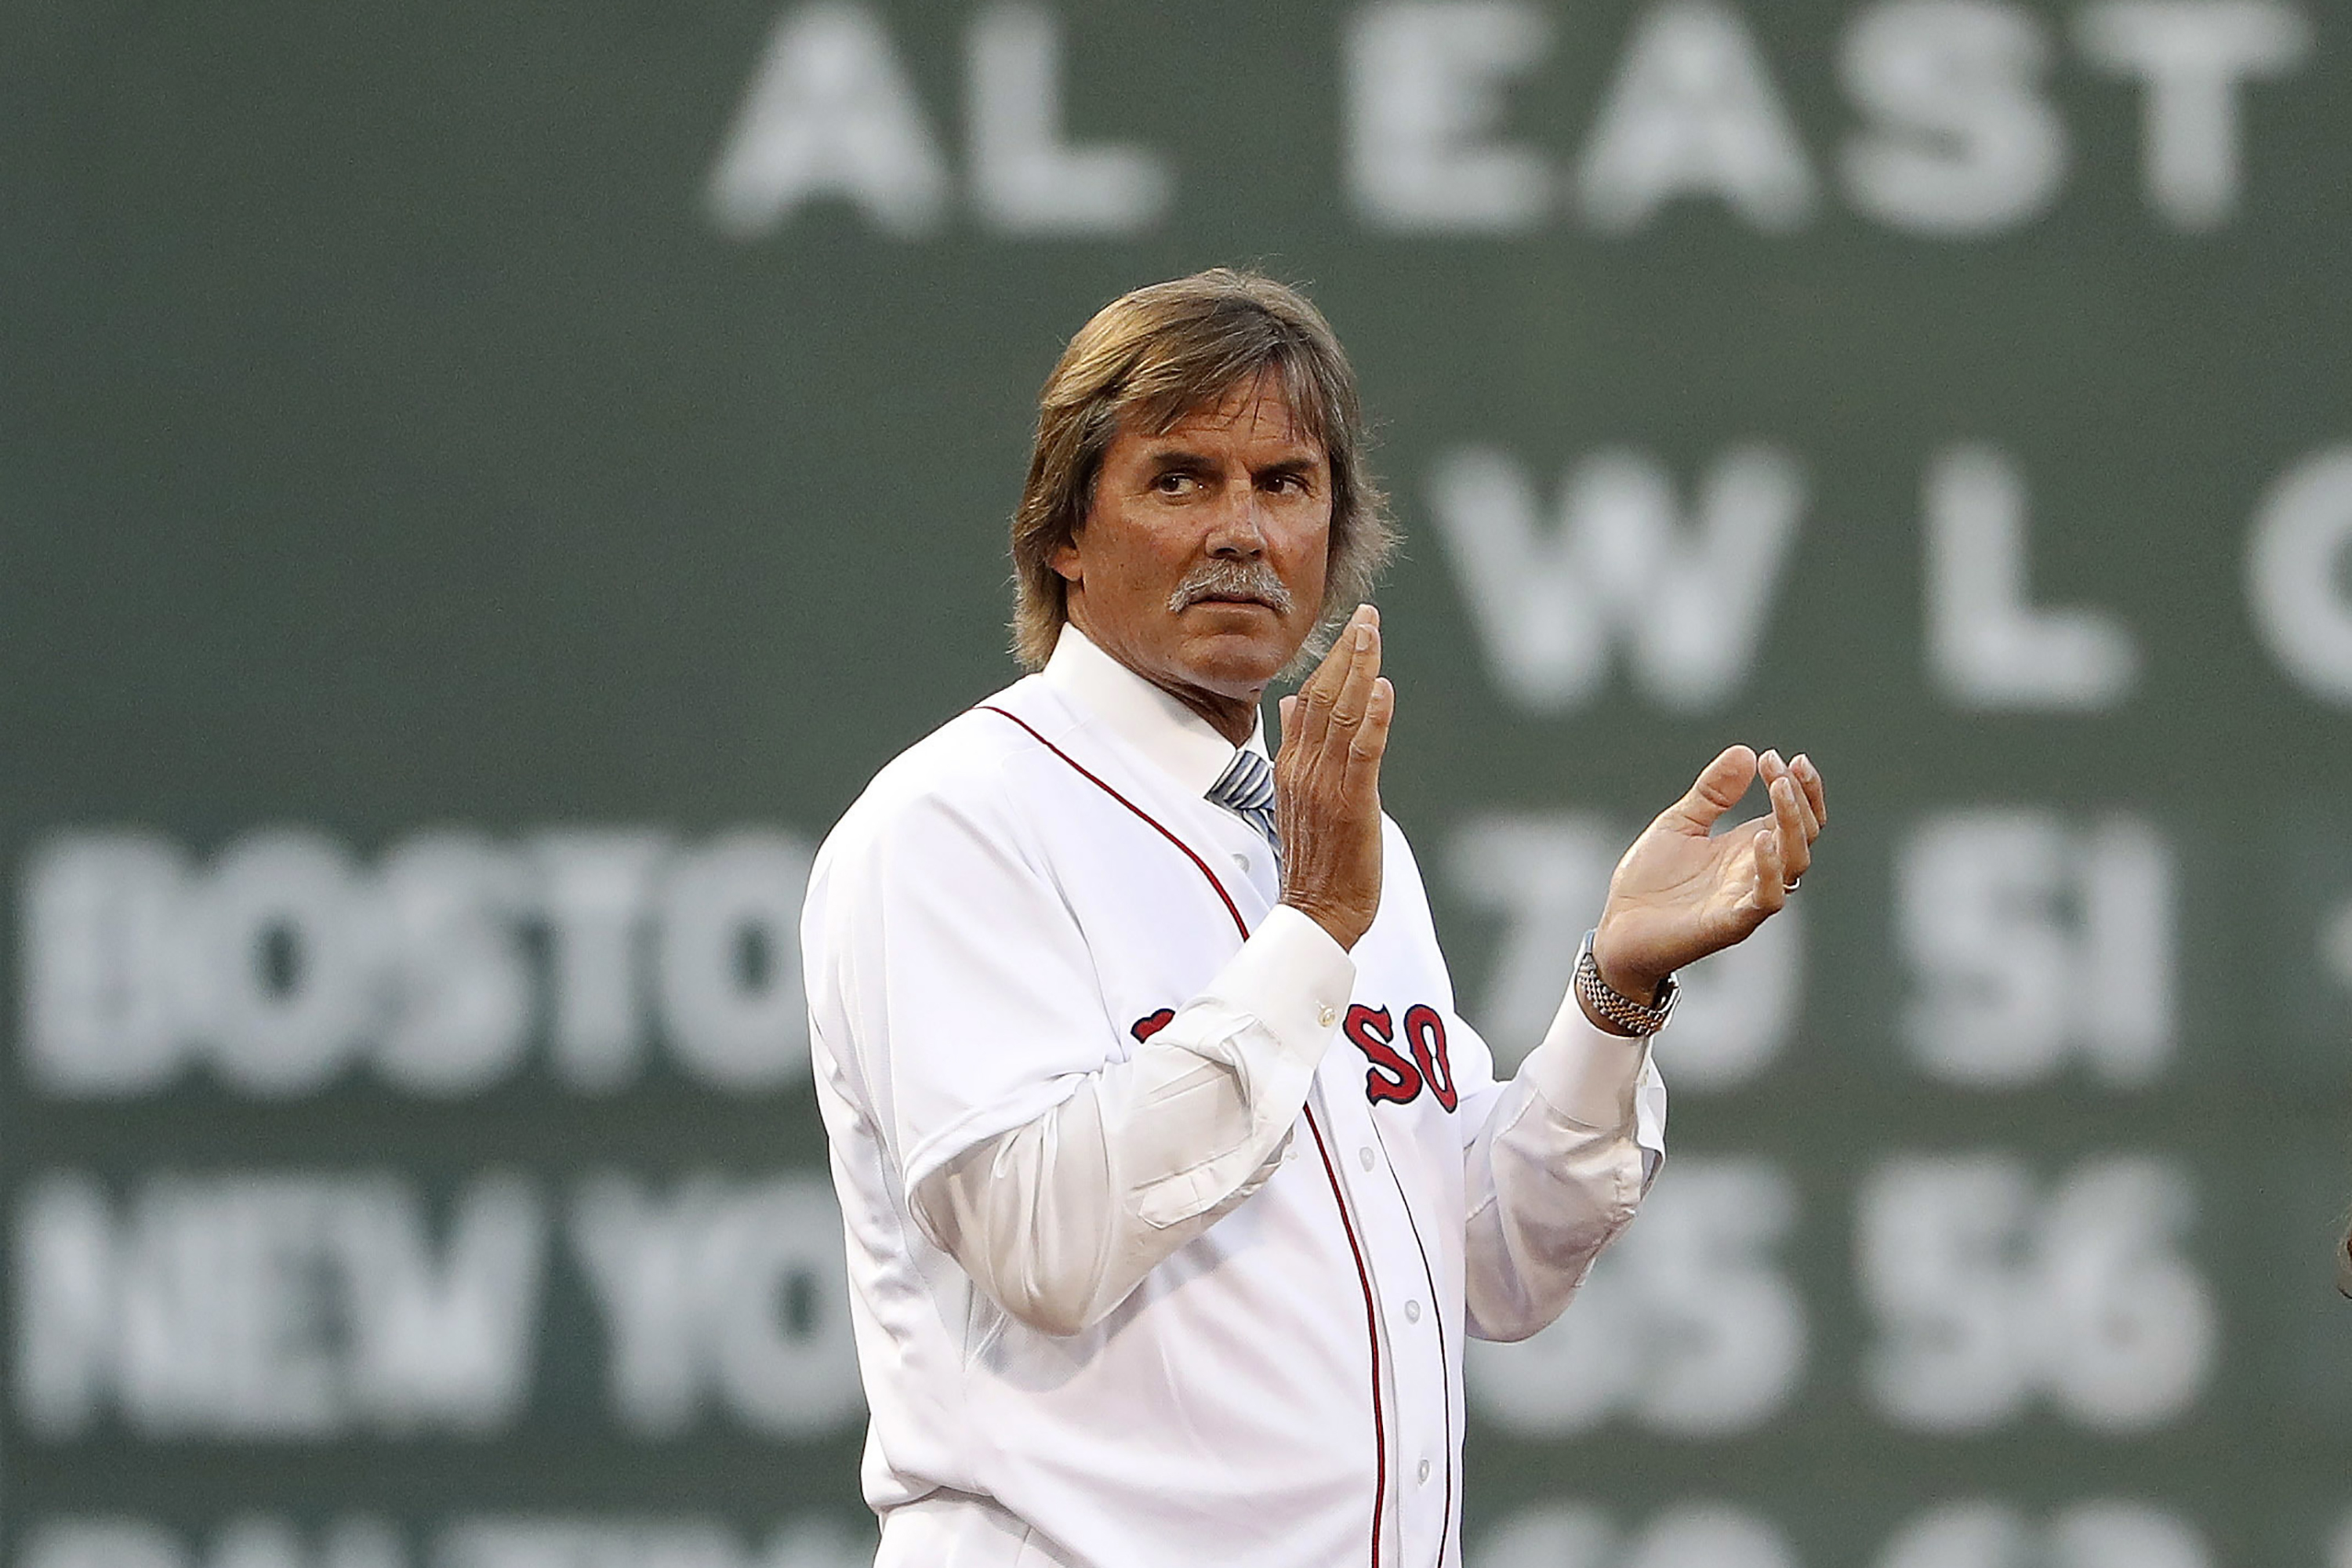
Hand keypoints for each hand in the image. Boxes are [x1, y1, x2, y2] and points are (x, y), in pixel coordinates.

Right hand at [1274, 605, 1392, 950]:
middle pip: (1325, 697)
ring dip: (1360, 670)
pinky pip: (1362, 753)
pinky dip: (1374, 718)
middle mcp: (1304, 768)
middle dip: (1348, 652)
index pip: (1310, 699)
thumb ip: (1295, 745)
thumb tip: (1292, 701)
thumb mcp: (1296, 793)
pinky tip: (1383, 687)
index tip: (1352, 627)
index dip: (1332, 660)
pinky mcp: (1351, 804)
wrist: (1316, 912)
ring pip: (1343, 716)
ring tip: (1373, 633)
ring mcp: (1326, 785)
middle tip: (1368, 614)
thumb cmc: (1314, 858)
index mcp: (1291, 764)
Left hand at [1590, 747, 1825, 1002]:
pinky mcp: (1732, 922)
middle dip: (1798, 798)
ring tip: (1778, 789)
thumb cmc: (1649, 882)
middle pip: (1804, 835)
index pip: (1795, 816)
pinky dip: (1770, 869)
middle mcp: (1756, 872)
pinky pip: (1768, 898)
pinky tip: (1762, 838)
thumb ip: (1713, 793)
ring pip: (1795, 863)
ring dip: (1792, 824)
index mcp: (1748, 847)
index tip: (1775, 756)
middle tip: (1779, 767)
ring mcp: (1747, 897)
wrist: (1618, 930)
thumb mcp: (1679, 824)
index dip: (1798, 787)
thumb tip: (1746, 752)